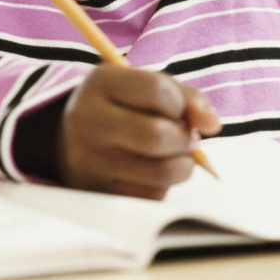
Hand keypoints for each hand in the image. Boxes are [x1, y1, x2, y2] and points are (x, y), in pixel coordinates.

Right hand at [57, 64, 219, 198]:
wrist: (67, 141)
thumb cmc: (119, 108)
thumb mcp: (141, 86)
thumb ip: (183, 96)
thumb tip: (212, 124)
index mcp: (100, 83)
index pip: (157, 91)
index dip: (181, 103)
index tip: (179, 109)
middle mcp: (89, 122)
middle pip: (157, 135)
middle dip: (184, 138)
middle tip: (185, 137)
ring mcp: (91, 162)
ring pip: (161, 172)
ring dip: (182, 165)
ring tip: (177, 155)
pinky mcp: (101, 195)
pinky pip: (152, 195)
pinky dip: (164, 185)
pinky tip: (154, 173)